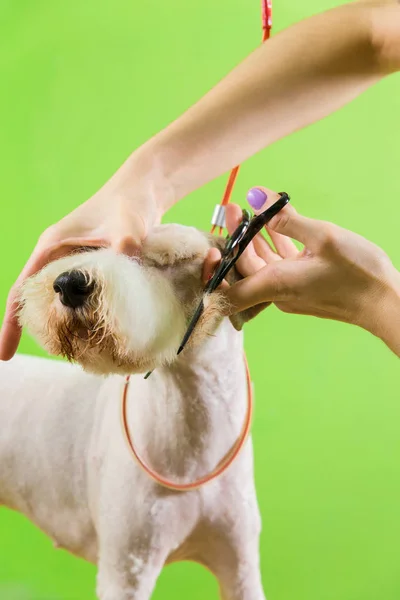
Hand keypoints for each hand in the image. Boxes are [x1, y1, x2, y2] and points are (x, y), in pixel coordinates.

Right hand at [0, 153, 163, 360]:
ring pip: (60, 300)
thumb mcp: (126, 225)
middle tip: (58, 356)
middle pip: (37, 299)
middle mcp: (58, 256)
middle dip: (39, 329)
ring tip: (76, 351)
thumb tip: (123, 270)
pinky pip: (81, 296)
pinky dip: (83, 315)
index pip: (22, 289)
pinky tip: (95, 331)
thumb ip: (124, 246)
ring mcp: (74, 262)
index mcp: (53, 246)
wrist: (143, 190)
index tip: (5, 355)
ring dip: (62, 323)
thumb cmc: (129, 202)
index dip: (11, 323)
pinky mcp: (92, 267)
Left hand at [204, 187, 399, 349]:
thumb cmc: (359, 273)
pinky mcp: (301, 288)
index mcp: (274, 285)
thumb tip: (257, 195)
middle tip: (234, 207)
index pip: (226, 293)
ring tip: (248, 211)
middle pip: (242, 268)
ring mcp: (289, 292)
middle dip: (235, 237)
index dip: (212, 273)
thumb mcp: (323, 237)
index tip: (210, 245)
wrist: (385, 303)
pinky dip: (272, 248)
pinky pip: (277, 268)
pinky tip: (272, 227)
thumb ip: (286, 218)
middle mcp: (276, 293)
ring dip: (253, 240)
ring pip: (260, 267)